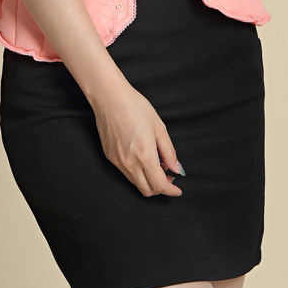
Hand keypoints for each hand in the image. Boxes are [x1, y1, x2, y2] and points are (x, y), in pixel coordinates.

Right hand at [90, 82, 184, 197]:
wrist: (109, 97)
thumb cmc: (134, 107)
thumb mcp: (159, 127)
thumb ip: (169, 151)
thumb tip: (176, 169)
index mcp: (144, 155)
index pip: (159, 185)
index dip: (171, 190)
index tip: (177, 189)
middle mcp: (129, 163)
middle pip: (147, 190)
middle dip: (160, 189)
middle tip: (169, 178)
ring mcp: (118, 161)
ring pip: (136, 183)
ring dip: (148, 181)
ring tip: (157, 165)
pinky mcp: (110, 157)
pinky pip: (126, 173)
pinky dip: (137, 173)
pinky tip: (142, 159)